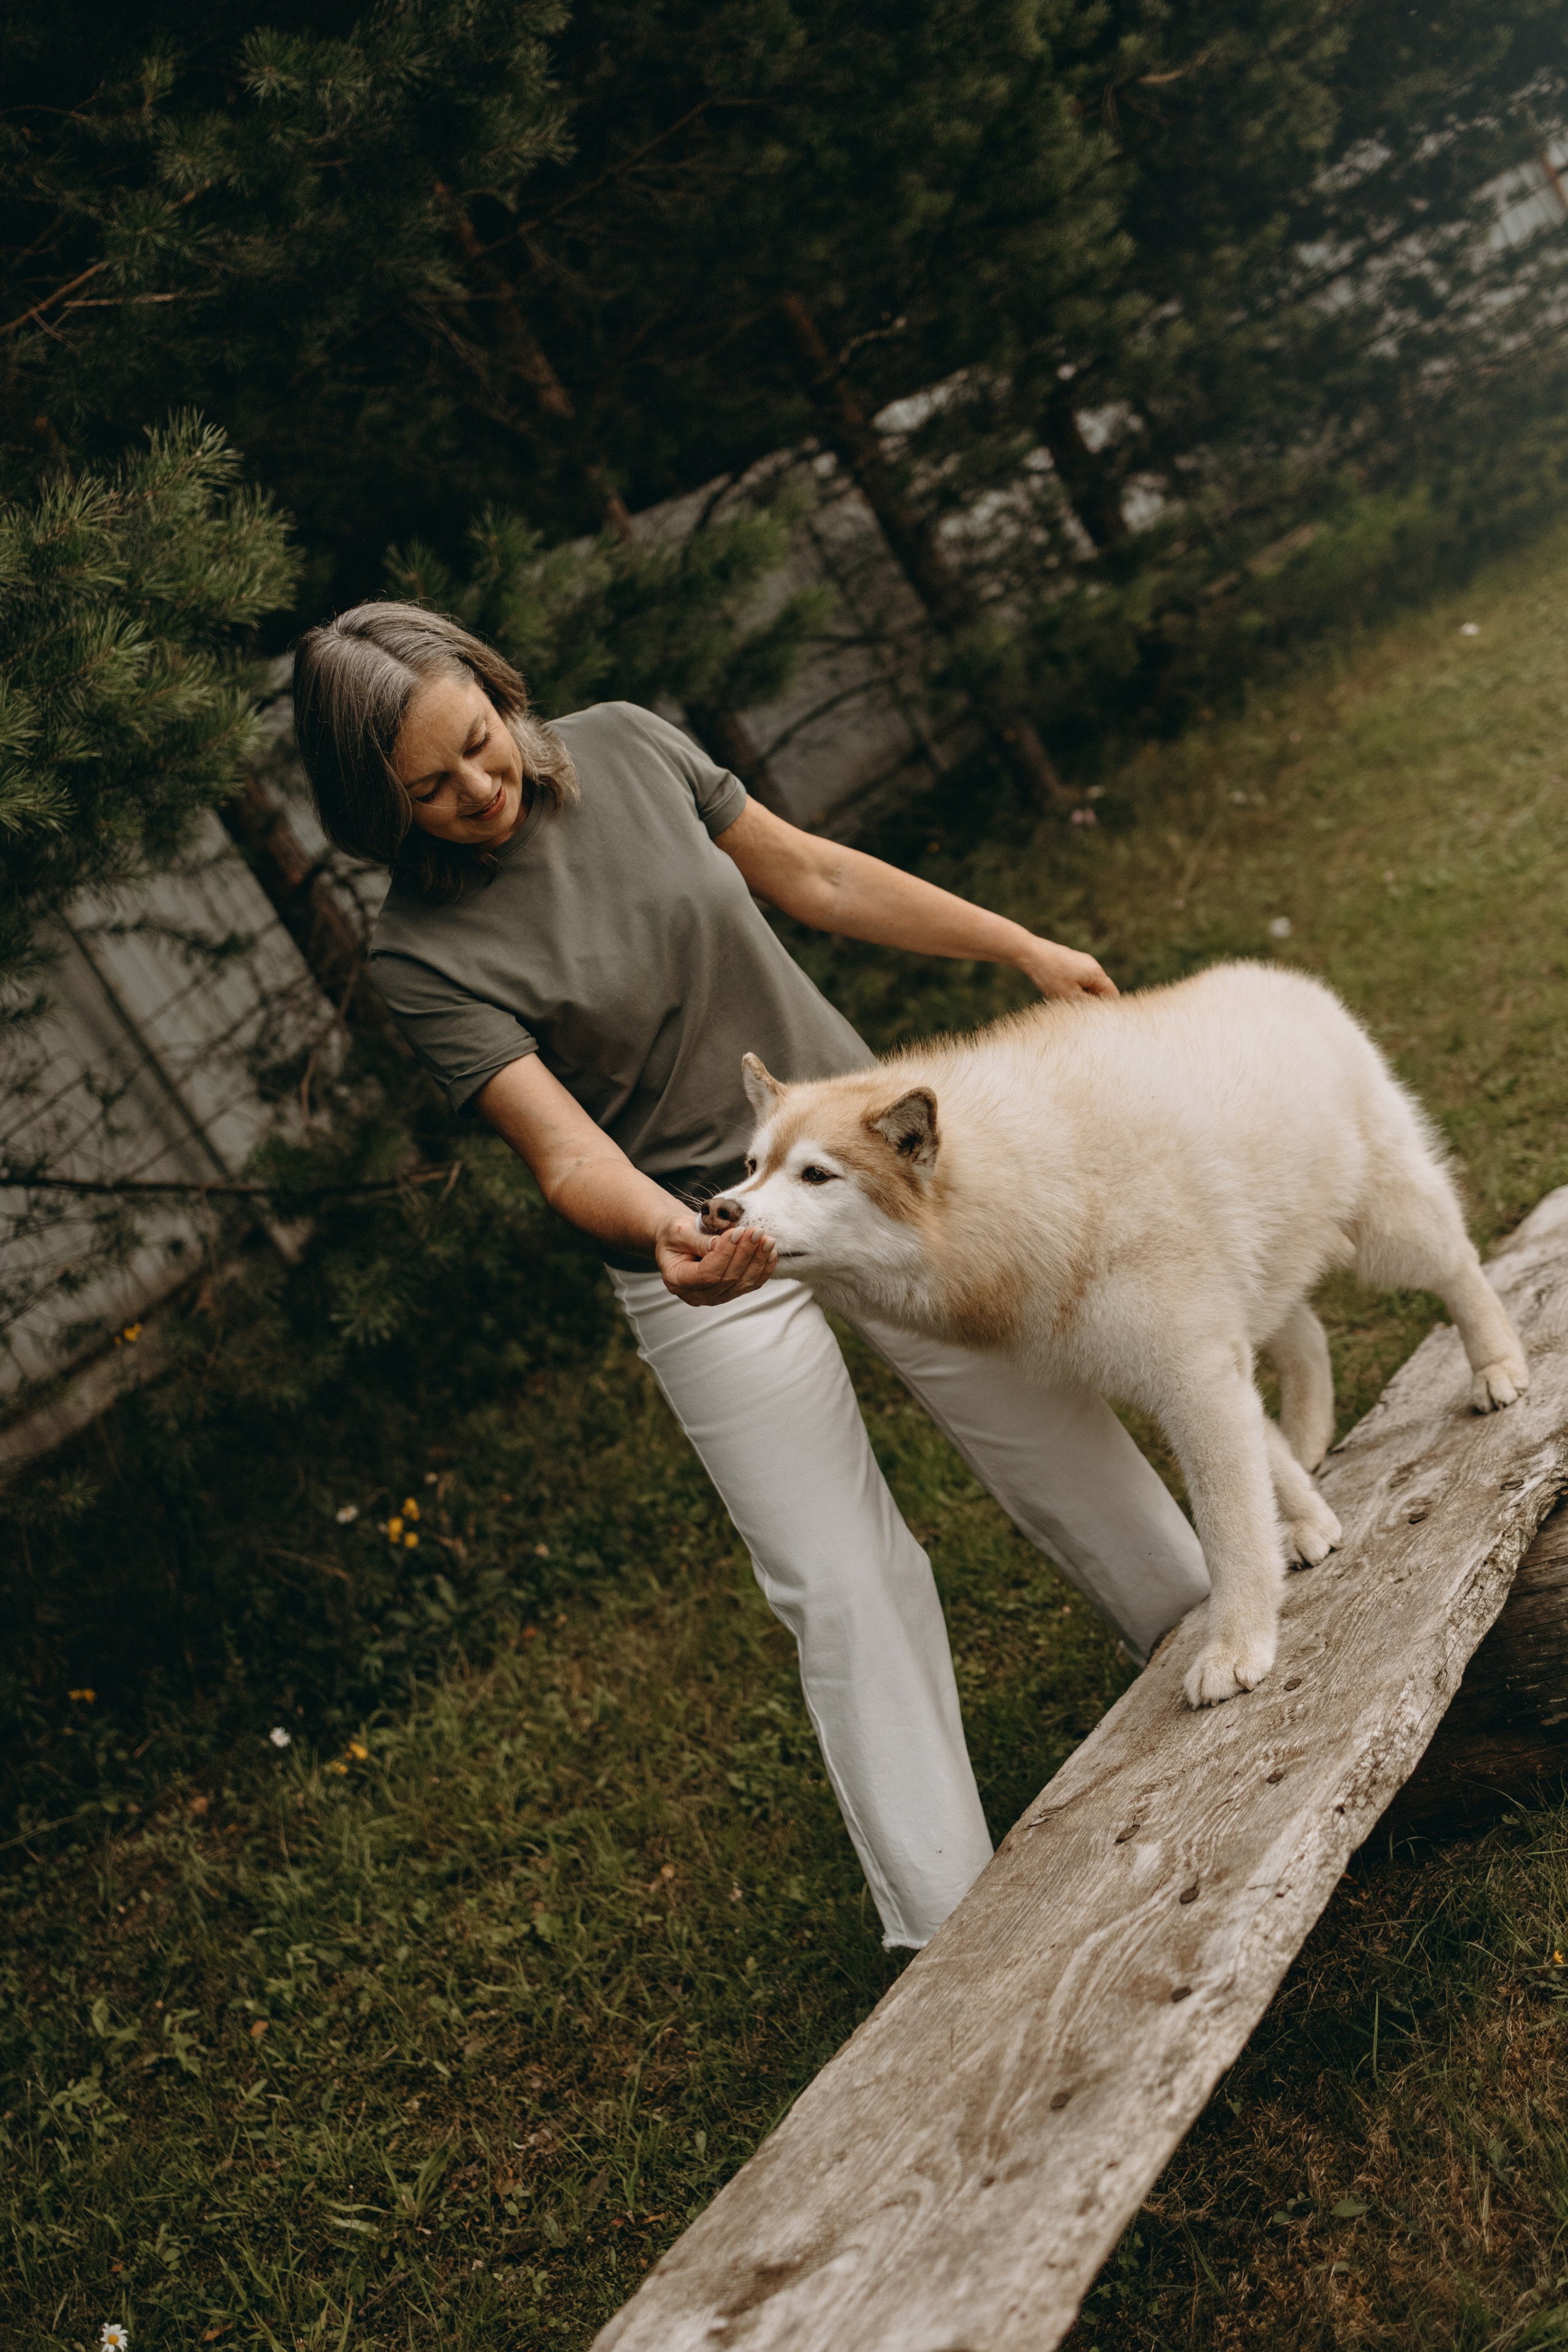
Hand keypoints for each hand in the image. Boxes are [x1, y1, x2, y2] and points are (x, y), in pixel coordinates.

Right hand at [654, 1209, 777, 1304]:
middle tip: (757, 1231)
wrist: (680, 1240)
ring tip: (767, 1240)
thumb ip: (698, 1240)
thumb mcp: (679, 1232)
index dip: (725, 1253)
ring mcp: (715, 1297)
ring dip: (758, 1261)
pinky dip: (763, 1269)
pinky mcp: (731, 1292)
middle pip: (728, 1279)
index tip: (738, 1231)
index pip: (707, 1273)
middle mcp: (697, 1295)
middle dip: (746, 1253)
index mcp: (678, 1281)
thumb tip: (720, 1244)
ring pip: (743, 1283)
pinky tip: (770, 1253)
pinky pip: (751, 1284)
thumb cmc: (675, 1234)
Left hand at [1015, 935, 1117, 1000]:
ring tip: (1064, 998)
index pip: (1112, 994)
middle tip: (1076, 1009)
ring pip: (1088, 984)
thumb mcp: (1070, 996)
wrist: (1031, 954)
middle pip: (1100, 989)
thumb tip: (1100, 1009)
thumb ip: (1089, 1004)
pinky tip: (1058, 989)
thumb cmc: (1051, 975)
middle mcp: (1093, 965)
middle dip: (1091, 1001)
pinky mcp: (1071, 960)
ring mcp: (1082, 961)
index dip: (1107, 1008)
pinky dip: (1073, 986)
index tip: (1096, 1017)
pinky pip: (1078, 978)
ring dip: (1080, 994)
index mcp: (1097, 973)